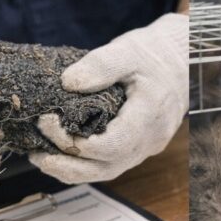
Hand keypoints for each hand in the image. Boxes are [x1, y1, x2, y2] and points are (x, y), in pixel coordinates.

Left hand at [29, 13, 188, 182]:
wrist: (182, 59)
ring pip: (109, 171)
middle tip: (37, 155)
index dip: (76, 142)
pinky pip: (112, 163)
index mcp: (150, 116)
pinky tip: (63, 155)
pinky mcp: (140, 146)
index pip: (112, 145)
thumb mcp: (128, 50)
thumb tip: (68, 83)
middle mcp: (151, 139)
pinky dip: (86, 164)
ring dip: (74, 170)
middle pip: (108, 167)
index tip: (48, 121)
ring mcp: (147, 146)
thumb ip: (100, 65)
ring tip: (42, 159)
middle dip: (69, 166)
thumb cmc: (155, 54)